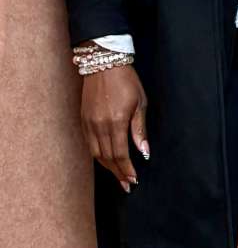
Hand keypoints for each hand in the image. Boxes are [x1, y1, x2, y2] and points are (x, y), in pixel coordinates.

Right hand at [81, 65, 148, 192]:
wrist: (103, 63)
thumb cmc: (126, 81)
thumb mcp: (140, 103)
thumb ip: (139, 130)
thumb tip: (144, 152)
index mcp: (116, 121)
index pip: (120, 154)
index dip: (127, 169)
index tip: (133, 180)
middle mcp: (99, 125)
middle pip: (107, 157)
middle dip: (118, 173)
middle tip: (126, 184)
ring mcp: (89, 123)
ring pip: (96, 153)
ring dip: (107, 167)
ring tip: (118, 175)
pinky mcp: (83, 119)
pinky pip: (89, 144)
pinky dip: (97, 155)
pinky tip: (106, 160)